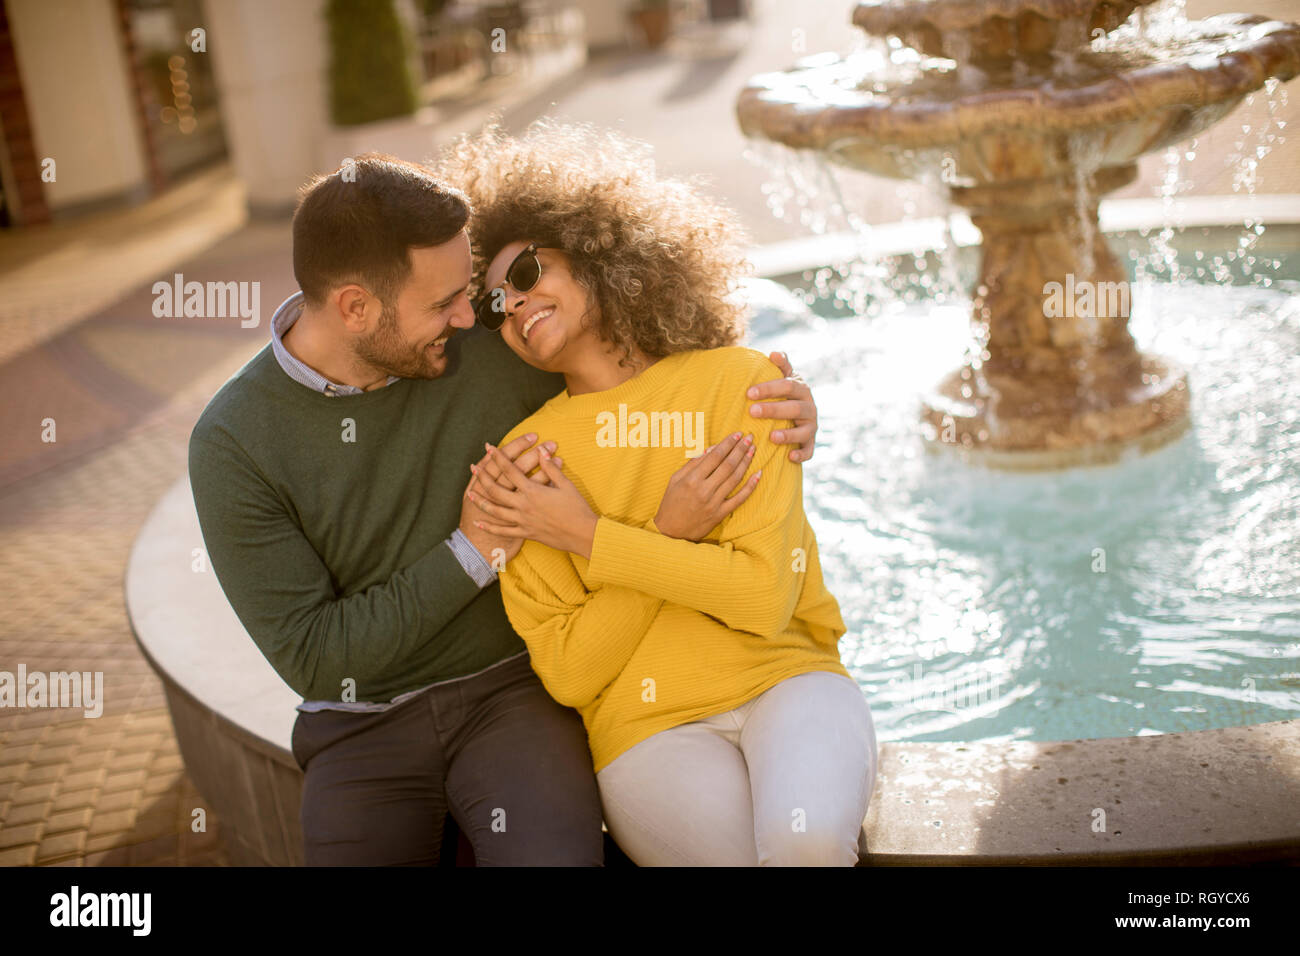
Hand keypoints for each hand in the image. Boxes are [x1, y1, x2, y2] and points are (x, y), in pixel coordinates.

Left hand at [469, 443, 598, 559]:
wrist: (583, 534)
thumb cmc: (577, 508)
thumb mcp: (566, 485)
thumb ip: (551, 469)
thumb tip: (542, 452)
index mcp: (533, 491)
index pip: (510, 470)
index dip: (498, 457)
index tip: (489, 447)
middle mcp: (523, 505)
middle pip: (496, 489)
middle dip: (483, 477)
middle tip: (474, 467)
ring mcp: (522, 520)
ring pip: (495, 510)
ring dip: (480, 501)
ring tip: (469, 493)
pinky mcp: (525, 533)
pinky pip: (503, 530)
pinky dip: (489, 527)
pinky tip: (478, 522)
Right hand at [654, 432, 761, 540]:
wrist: (671, 532)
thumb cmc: (671, 503)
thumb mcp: (675, 479)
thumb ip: (692, 464)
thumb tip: (710, 449)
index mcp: (692, 479)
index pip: (714, 456)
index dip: (728, 443)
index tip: (737, 434)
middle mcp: (704, 490)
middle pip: (727, 465)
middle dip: (740, 449)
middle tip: (750, 437)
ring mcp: (714, 503)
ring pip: (735, 478)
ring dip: (746, 462)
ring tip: (753, 450)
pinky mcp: (720, 514)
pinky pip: (739, 498)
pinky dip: (751, 486)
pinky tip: (758, 474)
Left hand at [746, 350, 818, 462]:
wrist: (800, 414)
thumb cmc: (786, 394)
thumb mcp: (785, 378)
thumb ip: (782, 366)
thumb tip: (774, 353)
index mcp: (801, 389)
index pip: (787, 386)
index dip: (769, 389)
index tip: (748, 392)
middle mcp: (809, 407)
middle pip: (794, 408)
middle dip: (773, 410)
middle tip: (752, 411)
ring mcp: (811, 426)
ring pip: (803, 430)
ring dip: (788, 434)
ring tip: (771, 437)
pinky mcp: (811, 443)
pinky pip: (809, 451)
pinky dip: (801, 454)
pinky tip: (789, 457)